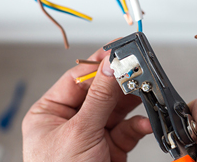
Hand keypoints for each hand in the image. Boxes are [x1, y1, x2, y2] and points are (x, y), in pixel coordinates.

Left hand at [22, 47, 151, 161]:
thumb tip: (111, 64)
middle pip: (100, 92)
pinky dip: (139, 125)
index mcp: (50, 113)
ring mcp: (92, 135)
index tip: (119, 49)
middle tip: (138, 69)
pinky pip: (127, 130)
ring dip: (133, 101)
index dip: (99, 64)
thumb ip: (99, 98)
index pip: (78, 79)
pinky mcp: (110, 148)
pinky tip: (145, 122)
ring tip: (146, 90)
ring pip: (117, 109)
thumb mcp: (79, 133)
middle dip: (120, 82)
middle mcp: (71, 121)